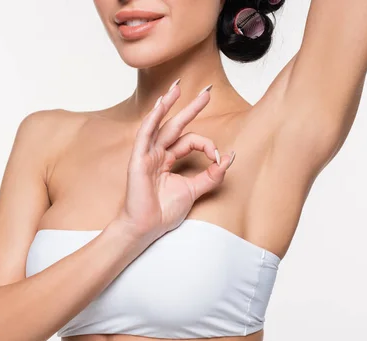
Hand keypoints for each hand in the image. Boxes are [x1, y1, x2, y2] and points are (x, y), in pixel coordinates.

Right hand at [115, 81, 235, 240]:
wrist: (146, 228)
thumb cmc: (163, 212)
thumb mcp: (194, 190)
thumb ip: (211, 176)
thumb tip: (228, 158)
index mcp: (167, 160)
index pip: (189, 142)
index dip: (206, 145)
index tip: (217, 157)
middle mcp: (157, 154)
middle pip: (176, 125)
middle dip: (191, 108)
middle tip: (206, 92)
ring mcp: (146, 155)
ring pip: (159, 124)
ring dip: (168, 105)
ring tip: (178, 87)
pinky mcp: (138, 160)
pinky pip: (145, 135)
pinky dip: (153, 119)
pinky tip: (161, 106)